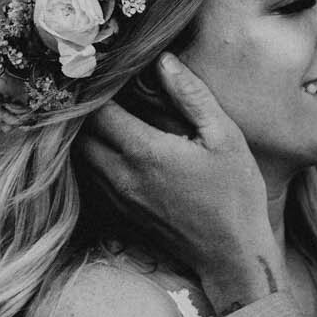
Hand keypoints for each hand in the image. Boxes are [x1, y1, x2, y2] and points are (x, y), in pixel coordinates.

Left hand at [81, 57, 280, 307]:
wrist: (232, 256)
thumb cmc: (236, 196)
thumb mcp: (225, 138)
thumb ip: (192, 96)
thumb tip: (164, 60)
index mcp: (146, 151)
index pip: (98, 110)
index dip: (96, 87)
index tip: (104, 69)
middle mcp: (123, 175)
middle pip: (80, 134)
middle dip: (84, 109)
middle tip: (98, 88)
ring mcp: (119, 198)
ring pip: (81, 157)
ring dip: (85, 134)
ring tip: (100, 112)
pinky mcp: (122, 213)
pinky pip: (91, 178)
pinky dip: (92, 157)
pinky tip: (111, 145)